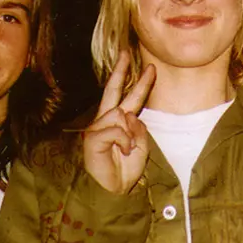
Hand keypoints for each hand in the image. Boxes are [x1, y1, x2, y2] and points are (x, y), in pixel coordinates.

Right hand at [84, 52, 155, 193]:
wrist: (114, 190)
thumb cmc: (126, 169)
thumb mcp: (141, 146)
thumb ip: (138, 128)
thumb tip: (129, 115)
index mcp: (121, 122)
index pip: (130, 97)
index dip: (140, 82)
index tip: (150, 67)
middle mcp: (107, 121)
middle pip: (114, 90)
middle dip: (120, 71)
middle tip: (126, 53)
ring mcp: (98, 128)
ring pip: (120, 114)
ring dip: (130, 134)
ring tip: (127, 150)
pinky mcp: (92, 137)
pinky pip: (116, 129)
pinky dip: (124, 141)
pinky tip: (122, 151)